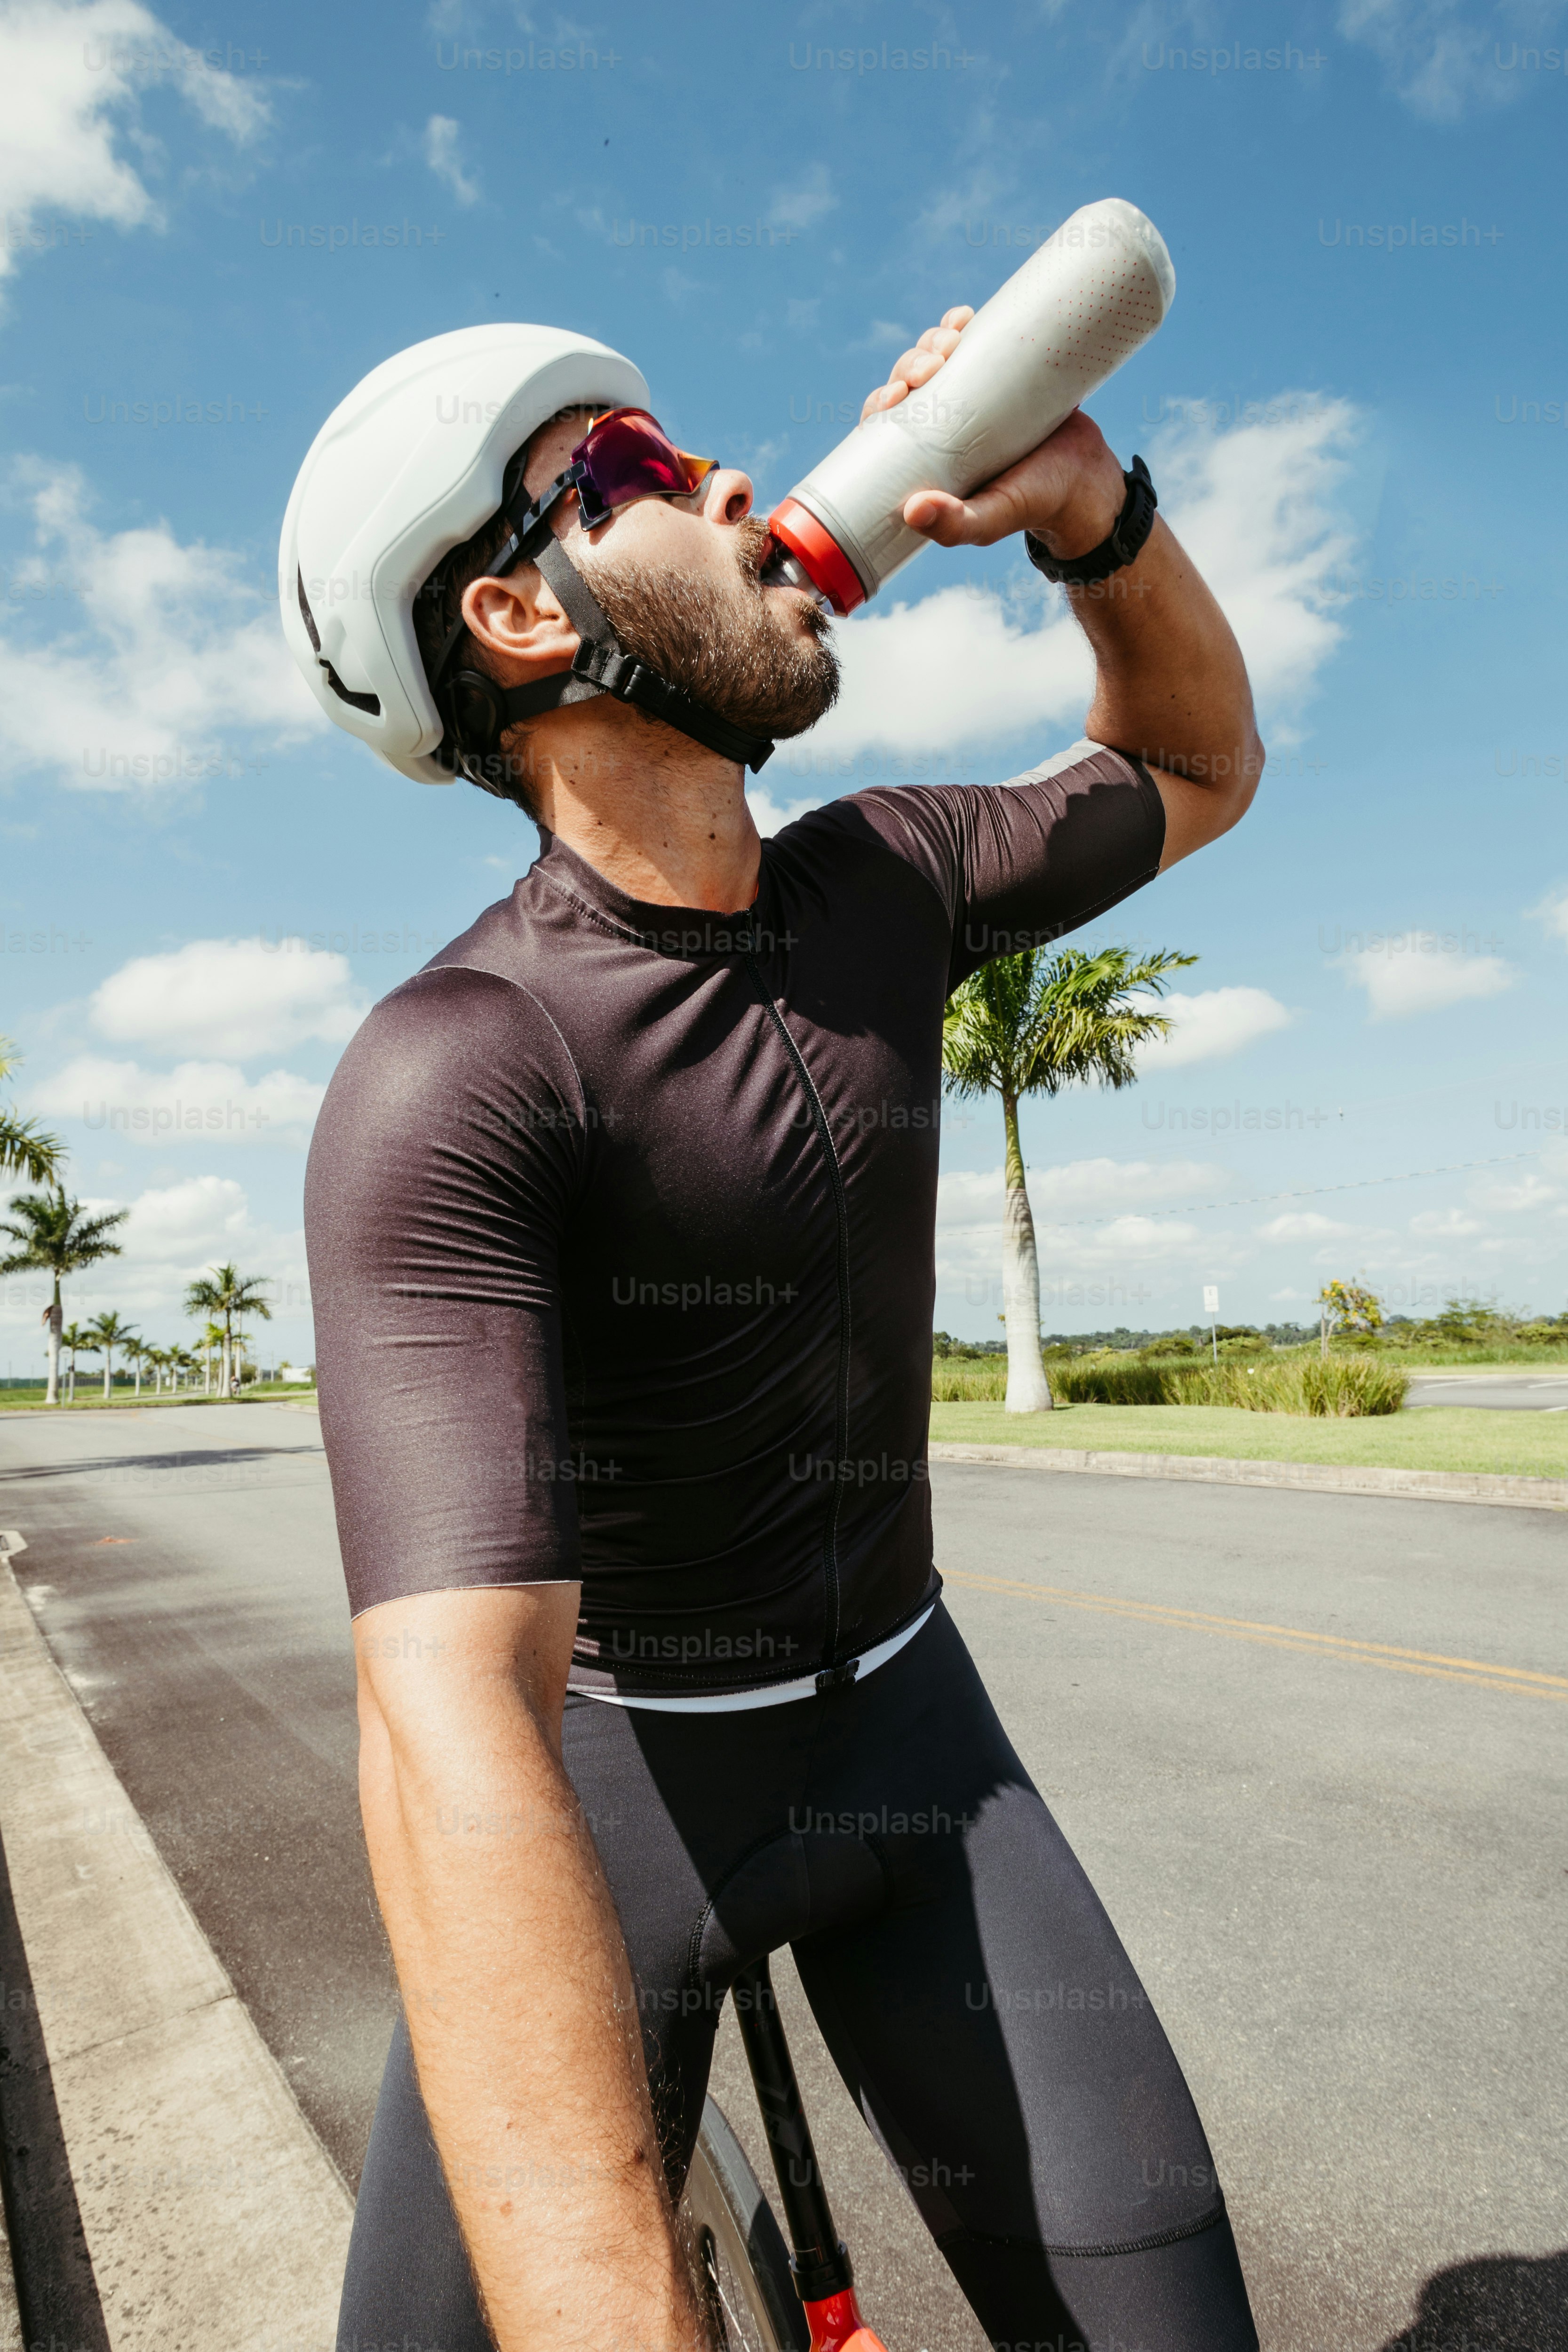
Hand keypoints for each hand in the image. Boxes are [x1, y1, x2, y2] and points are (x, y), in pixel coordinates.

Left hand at [859, 307, 1127, 559]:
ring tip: (949, 339)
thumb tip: (912, 511)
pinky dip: (962, 326)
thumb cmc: (1035, 504)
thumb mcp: (993, 519)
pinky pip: (974, 343)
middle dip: (910, 365)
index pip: (888, 426)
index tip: (894, 395)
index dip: (880, 404)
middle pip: (910, 385)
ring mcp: (973, 397)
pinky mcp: (1002, 374)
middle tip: (931, 365)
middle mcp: (944, 426)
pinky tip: (961, 317)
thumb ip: (957, 525)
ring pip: (937, 360)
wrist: (1088, 479)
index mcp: (927, 459)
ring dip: (932, 342)